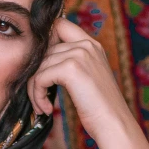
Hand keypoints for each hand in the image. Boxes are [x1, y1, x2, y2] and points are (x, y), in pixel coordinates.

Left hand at [26, 18, 132, 141]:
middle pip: (44, 50)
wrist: (113, 123)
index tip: (40, 69)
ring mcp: (79, 54)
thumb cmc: (98, 108)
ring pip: (39, 66)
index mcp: (91, 44)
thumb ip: (69, 64)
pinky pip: (40, 78)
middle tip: (38, 99)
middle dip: (35, 76)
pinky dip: (37, 96)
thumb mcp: (86, 78)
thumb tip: (39, 63)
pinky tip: (46, 109)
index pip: (58, 25)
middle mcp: (86, 44)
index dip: (44, 43)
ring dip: (34, 90)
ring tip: (42, 107)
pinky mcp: (71, 69)